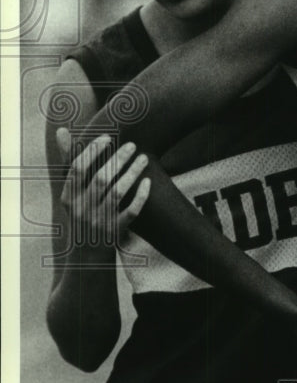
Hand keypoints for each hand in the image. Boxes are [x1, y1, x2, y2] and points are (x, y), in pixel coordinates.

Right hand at [56, 128, 150, 245]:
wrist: (87, 253)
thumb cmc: (81, 210)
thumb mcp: (71, 190)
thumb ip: (69, 160)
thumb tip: (62, 130)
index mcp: (68, 196)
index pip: (77, 169)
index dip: (92, 151)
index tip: (108, 138)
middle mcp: (81, 209)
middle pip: (101, 179)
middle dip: (118, 159)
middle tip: (132, 145)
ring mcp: (99, 221)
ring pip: (117, 193)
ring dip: (132, 173)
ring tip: (144, 158)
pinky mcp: (116, 231)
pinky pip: (131, 212)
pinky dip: (140, 196)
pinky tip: (148, 181)